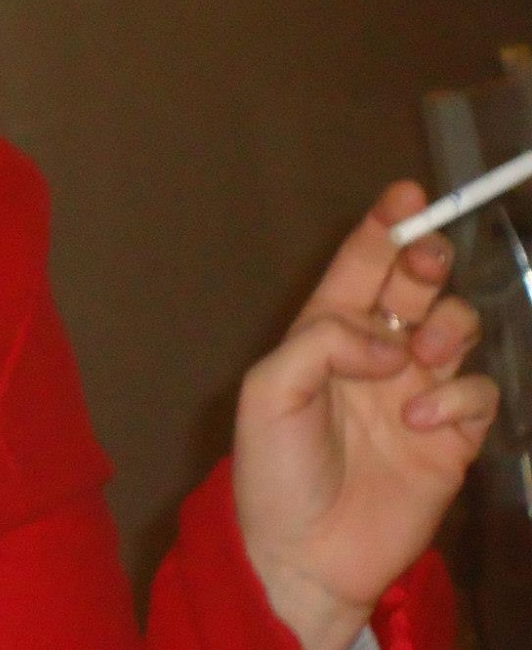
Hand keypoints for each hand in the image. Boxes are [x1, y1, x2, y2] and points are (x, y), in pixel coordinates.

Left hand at [234, 181, 498, 649]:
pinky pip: (478, 395)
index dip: (386, 227)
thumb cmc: (272, 470)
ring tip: (415, 360)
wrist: (302, 554)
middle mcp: (376, 355)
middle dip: (428, 262)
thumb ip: (322, 345)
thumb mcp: (268, 392)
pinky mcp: (451, 439)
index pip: (361, 267)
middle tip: (425, 262)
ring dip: (445, 329)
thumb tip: (389, 340)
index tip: (409, 193)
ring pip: (456, 330)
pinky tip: (420, 421)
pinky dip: (457, 397)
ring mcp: (417, 394)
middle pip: (417, 287)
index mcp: (326, 333)